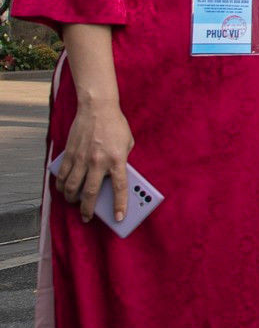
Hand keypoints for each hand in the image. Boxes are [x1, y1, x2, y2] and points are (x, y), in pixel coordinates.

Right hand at [58, 100, 132, 221]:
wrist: (97, 108)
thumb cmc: (115, 126)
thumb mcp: (128, 144)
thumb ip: (122, 161)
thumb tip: (113, 177)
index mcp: (117, 160)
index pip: (119, 188)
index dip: (119, 205)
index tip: (119, 218)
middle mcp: (98, 162)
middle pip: (90, 193)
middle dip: (87, 209)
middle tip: (86, 217)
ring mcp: (82, 159)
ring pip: (72, 187)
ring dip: (71, 199)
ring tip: (73, 203)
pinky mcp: (70, 154)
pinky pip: (62, 175)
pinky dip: (61, 185)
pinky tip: (62, 189)